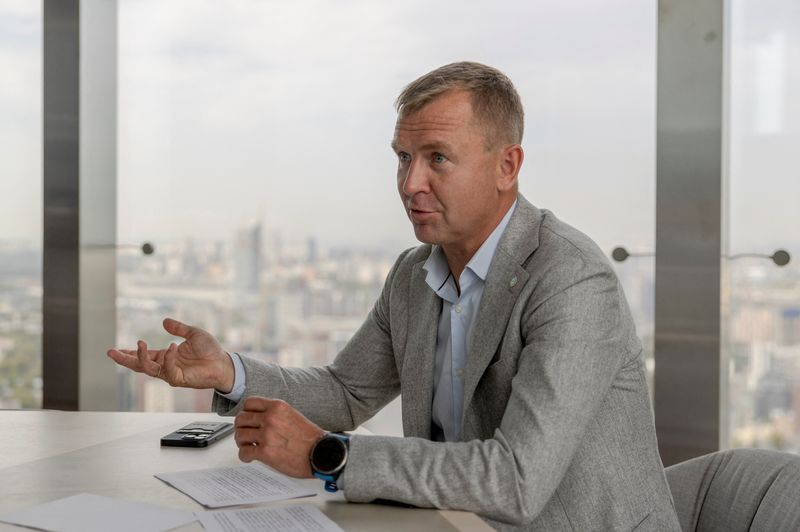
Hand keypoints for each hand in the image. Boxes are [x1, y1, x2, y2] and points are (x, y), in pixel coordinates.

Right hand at [106, 318, 234, 391]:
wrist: (224, 363)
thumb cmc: (210, 350)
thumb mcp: (193, 334)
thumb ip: (178, 328)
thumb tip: (164, 321)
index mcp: (166, 356)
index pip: (144, 356)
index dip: (129, 353)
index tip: (114, 350)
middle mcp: (166, 366)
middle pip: (140, 365)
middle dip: (124, 359)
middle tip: (110, 352)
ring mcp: (171, 374)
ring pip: (149, 369)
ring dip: (141, 357)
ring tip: (139, 344)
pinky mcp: (180, 380)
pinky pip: (168, 371)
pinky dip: (168, 358)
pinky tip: (171, 347)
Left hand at [235, 397, 325, 477]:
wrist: (321, 454)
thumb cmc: (310, 438)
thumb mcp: (293, 415)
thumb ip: (275, 414)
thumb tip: (259, 419)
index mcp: (278, 406)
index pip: (249, 403)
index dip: (246, 412)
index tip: (248, 419)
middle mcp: (270, 418)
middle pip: (241, 418)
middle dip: (241, 427)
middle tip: (245, 434)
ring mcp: (267, 434)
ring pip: (239, 434)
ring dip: (241, 442)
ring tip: (248, 446)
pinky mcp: (265, 452)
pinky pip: (244, 452)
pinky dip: (244, 456)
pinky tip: (250, 457)